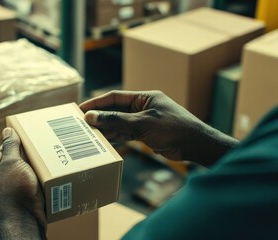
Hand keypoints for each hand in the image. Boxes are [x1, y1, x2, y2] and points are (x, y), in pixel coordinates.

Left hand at [0, 128, 45, 239]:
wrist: (24, 225)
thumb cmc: (14, 194)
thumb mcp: (12, 164)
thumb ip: (10, 147)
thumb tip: (7, 130)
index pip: (1, 154)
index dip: (13, 144)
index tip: (25, 138)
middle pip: (13, 169)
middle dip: (26, 161)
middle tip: (40, 151)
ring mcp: (9, 201)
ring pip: (23, 183)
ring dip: (33, 176)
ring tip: (47, 166)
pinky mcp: (22, 210)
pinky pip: (31, 195)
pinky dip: (38, 189)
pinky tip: (47, 184)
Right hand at [79, 90, 238, 165]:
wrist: (196, 145)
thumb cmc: (173, 129)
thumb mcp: (142, 124)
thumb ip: (116, 120)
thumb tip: (92, 116)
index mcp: (144, 97)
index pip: (115, 97)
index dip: (97, 102)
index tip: (81, 108)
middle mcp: (143, 107)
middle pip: (116, 110)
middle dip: (100, 117)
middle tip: (82, 124)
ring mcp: (145, 121)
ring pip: (120, 123)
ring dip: (107, 129)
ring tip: (90, 134)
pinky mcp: (147, 134)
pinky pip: (127, 134)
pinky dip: (116, 137)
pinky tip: (105, 142)